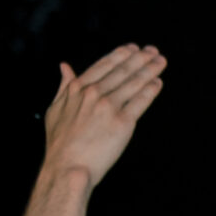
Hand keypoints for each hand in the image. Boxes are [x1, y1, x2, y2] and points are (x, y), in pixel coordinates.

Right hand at [42, 45, 165, 188]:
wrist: (67, 167)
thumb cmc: (60, 144)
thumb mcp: (55, 109)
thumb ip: (64, 86)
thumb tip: (64, 66)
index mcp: (78, 88)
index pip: (104, 65)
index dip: (120, 55)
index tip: (132, 48)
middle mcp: (94, 93)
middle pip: (122, 71)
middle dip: (140, 58)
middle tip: (153, 50)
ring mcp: (109, 107)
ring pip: (133, 83)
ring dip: (149, 70)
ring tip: (160, 62)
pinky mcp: (122, 123)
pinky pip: (139, 102)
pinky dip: (150, 91)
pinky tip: (157, 83)